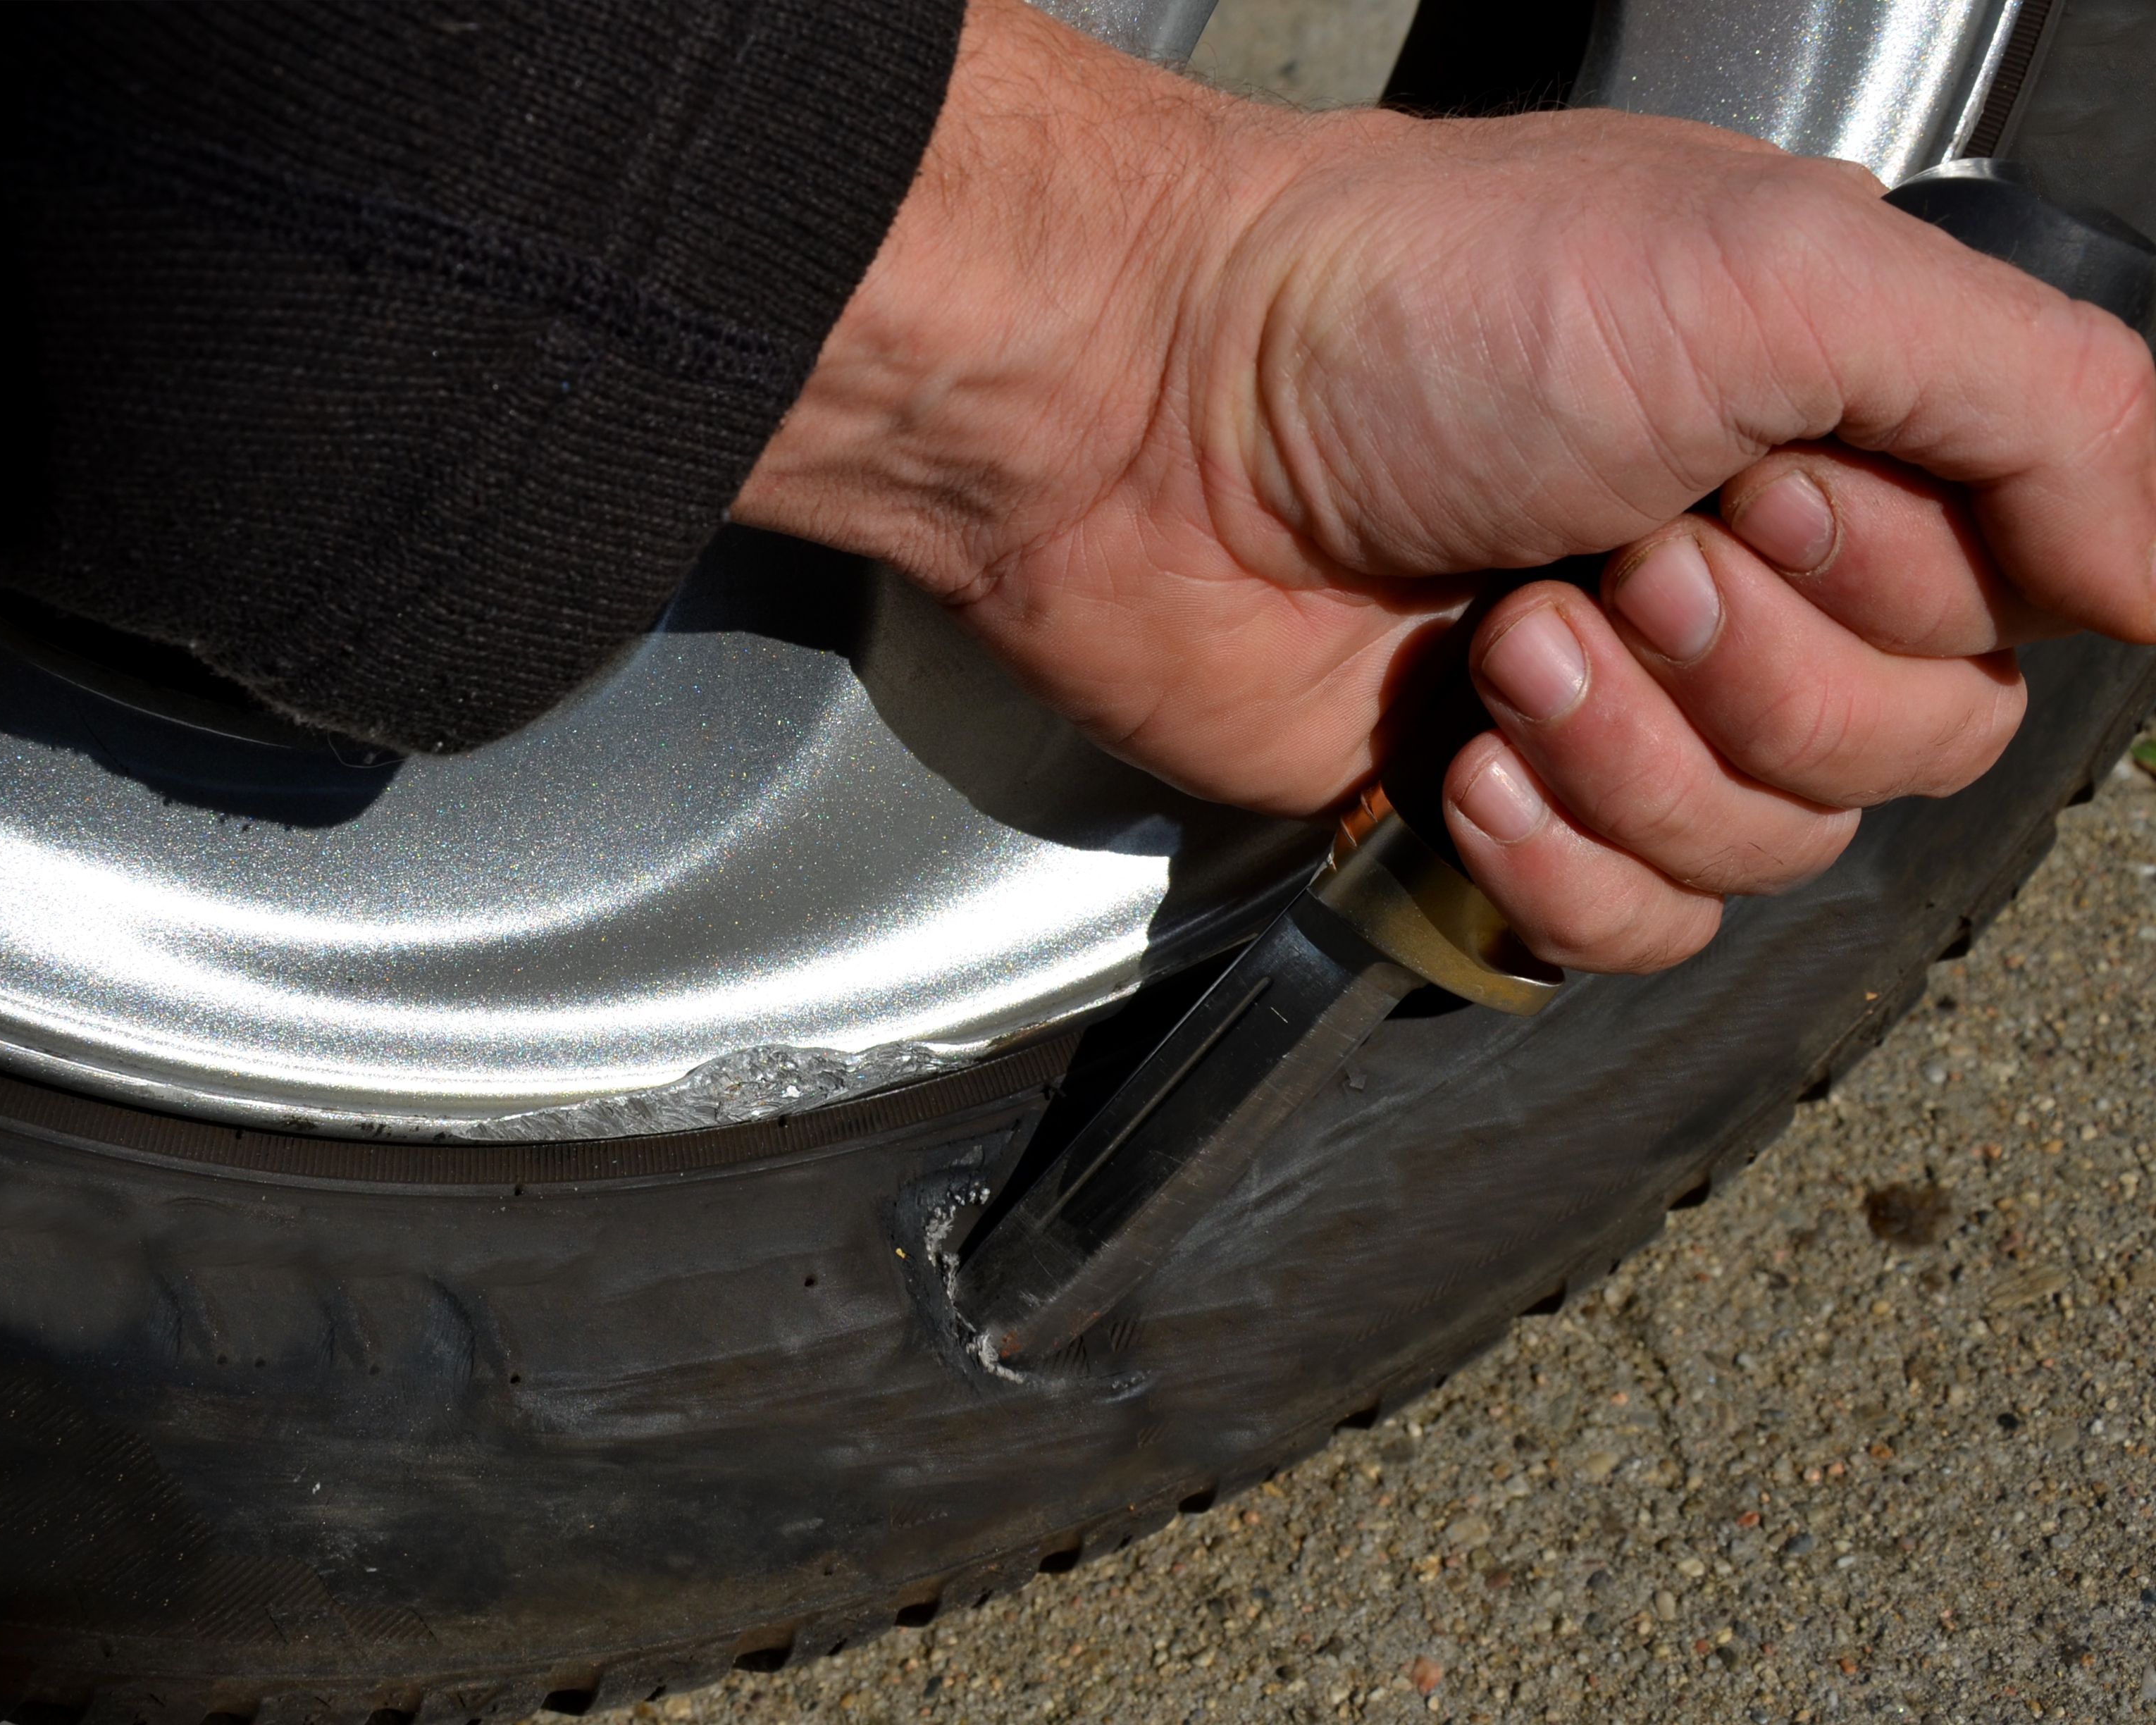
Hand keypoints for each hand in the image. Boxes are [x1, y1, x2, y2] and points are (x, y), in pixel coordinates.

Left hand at [734, 0, 2155, 972]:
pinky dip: (1551, 857)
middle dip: (1757, 673)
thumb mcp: (1788, 273)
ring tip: (1507, 632)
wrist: (1149, 408)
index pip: (2015, 610)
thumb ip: (2046, 405)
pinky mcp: (1490, 806)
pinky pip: (1618, 931)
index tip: (1759, 487)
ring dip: (1637, 758)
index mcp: (1836, 431)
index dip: (1902, 589)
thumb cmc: (1419, 301)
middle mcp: (1742, 572)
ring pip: (1766, 855)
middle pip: (1909, 750)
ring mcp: (1612, 702)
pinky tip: (1455, 750)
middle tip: (1617, 551)